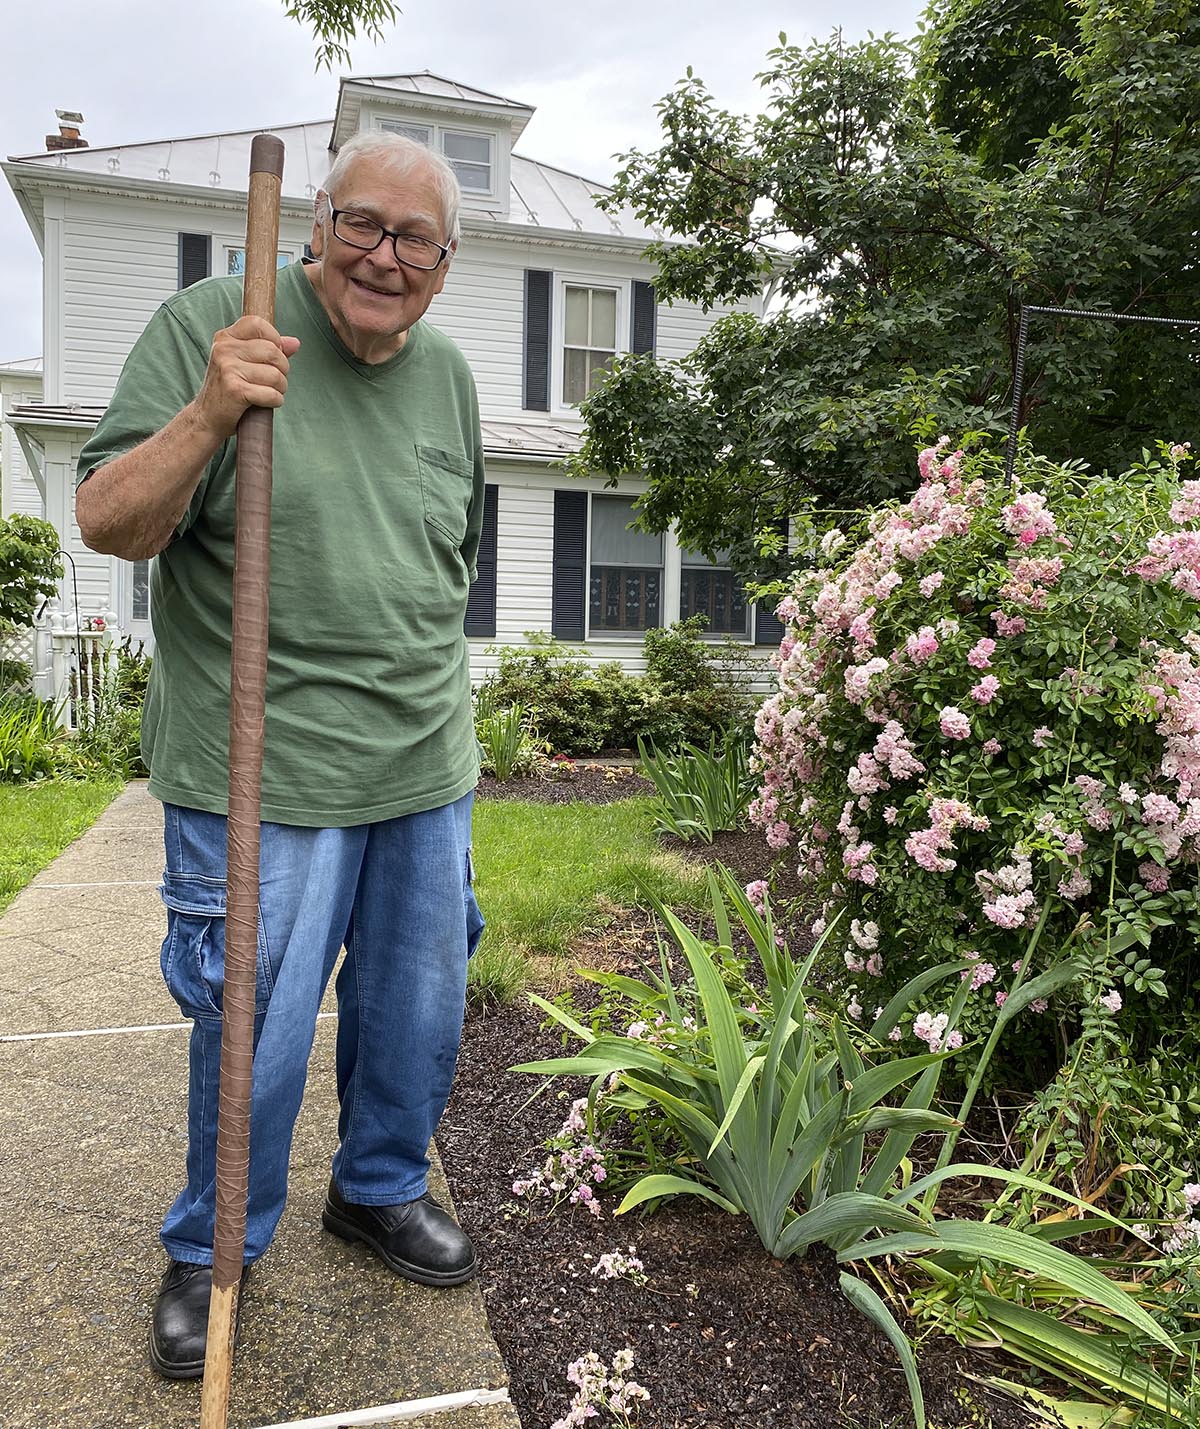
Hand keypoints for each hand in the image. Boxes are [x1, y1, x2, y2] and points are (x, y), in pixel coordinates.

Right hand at [192, 316, 301, 439]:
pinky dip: (275, 401)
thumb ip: (269, 349)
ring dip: (280, 388)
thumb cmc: (229, 389)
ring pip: (275, 374)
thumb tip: (295, 343)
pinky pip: (271, 394)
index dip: (274, 339)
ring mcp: (228, 369)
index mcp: (225, 338)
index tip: (272, 356)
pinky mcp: (235, 390)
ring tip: (268, 392)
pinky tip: (265, 403)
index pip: (257, 324)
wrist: (207, 417)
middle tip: (274, 381)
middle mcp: (224, 349)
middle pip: (273, 351)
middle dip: (282, 369)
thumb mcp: (243, 363)